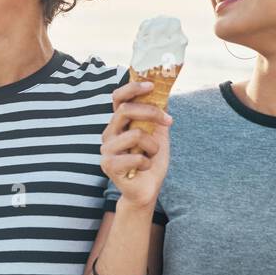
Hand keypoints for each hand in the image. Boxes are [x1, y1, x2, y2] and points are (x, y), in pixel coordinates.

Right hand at [101, 80, 170, 206]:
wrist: (147, 189)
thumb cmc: (151, 161)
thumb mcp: (158, 135)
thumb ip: (157, 117)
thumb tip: (165, 94)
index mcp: (119, 123)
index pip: (118, 98)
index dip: (132, 88)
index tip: (152, 85)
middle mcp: (109, 133)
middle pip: (125, 110)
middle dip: (151, 112)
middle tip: (168, 120)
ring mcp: (107, 149)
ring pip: (135, 134)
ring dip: (153, 145)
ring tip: (152, 154)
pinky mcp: (108, 165)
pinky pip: (135, 156)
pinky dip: (147, 162)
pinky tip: (144, 167)